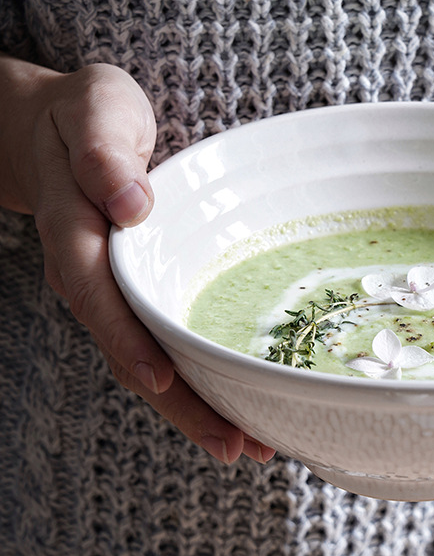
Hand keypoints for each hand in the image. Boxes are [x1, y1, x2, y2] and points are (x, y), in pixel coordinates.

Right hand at [2, 60, 273, 464]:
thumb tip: (130, 206)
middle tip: (237, 444)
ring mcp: (114, 290)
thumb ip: (103, 155)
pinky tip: (233, 400)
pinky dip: (194, 378)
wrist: (62, 130)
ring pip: (146, 359)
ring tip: (248, 444)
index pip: (99, 297)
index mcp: (76, 232)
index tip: (164, 380)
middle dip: (179, 403)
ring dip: (193, 406)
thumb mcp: (95, 111)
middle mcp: (91, 274)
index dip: (129, 340)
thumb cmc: (87, 115)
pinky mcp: (137, 292)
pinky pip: (160, 342)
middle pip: (128, 351)